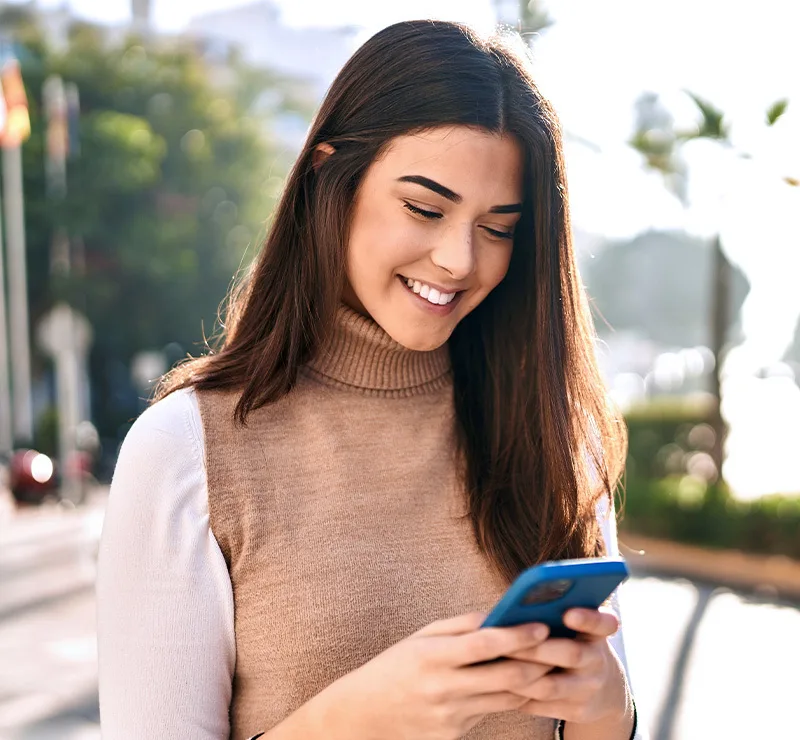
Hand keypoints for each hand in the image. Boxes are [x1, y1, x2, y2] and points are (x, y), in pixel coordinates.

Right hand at [303, 611, 552, 739]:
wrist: (368, 714)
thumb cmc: (398, 665)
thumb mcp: (422, 636)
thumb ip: (462, 626)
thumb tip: (500, 613)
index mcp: (431, 656)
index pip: (483, 645)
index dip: (516, 636)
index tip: (542, 625)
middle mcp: (442, 688)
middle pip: (505, 677)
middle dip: (539, 662)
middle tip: (563, 647)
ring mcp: (450, 717)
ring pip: (508, 698)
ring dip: (535, 681)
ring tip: (556, 662)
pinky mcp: (456, 735)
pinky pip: (494, 712)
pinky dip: (513, 698)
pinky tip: (528, 685)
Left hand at [505, 608, 631, 726]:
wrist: (602, 690)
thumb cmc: (573, 643)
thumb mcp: (576, 627)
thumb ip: (555, 613)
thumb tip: (516, 603)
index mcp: (597, 633)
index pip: (604, 623)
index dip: (589, 619)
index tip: (569, 614)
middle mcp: (598, 661)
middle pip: (570, 654)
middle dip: (535, 648)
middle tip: (505, 639)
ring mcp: (588, 689)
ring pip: (550, 685)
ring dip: (519, 674)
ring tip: (494, 663)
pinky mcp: (576, 712)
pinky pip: (542, 705)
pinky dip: (517, 695)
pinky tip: (497, 684)